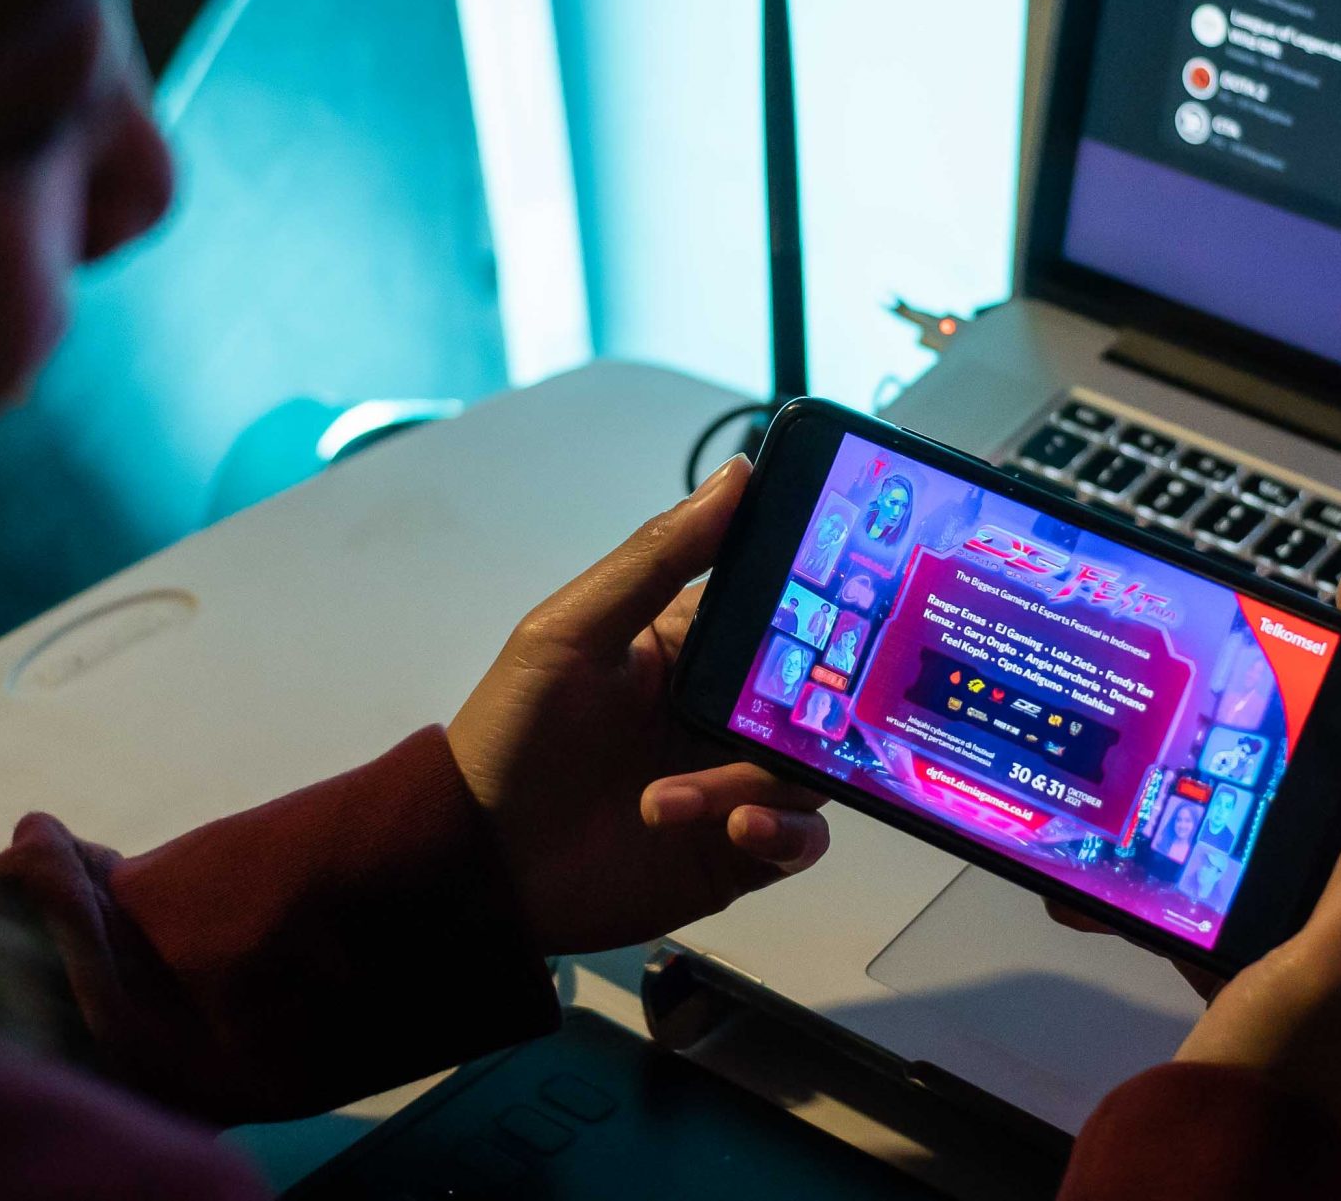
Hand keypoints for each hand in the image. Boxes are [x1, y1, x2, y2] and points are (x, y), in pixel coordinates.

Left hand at [446, 457, 829, 955]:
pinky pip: (800, 838)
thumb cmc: (512, 736)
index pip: (780, 610)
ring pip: (808, 769)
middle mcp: (722, 713)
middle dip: (814, 707)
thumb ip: (656, 558)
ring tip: (690, 800)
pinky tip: (740, 827)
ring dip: (763, 780)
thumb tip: (737, 475)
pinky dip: (786, 832)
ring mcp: (733, 781)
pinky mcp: (736, 851)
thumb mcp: (572, 632)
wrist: (479, 864)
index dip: (822, 602)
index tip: (860, 595)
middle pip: (813, 696)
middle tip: (788, 717)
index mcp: (691, 648)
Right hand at [1056, 572, 1340, 1146]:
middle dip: (1332, 703)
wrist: (1219, 1173)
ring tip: (1203, 722)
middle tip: (1285, 637)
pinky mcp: (1266, 970)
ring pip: (1301, 825)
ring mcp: (1329, 951)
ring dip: (1250, 771)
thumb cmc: (1288, 1088)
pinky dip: (1185, 856)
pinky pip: (1232, 884)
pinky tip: (1133, 849)